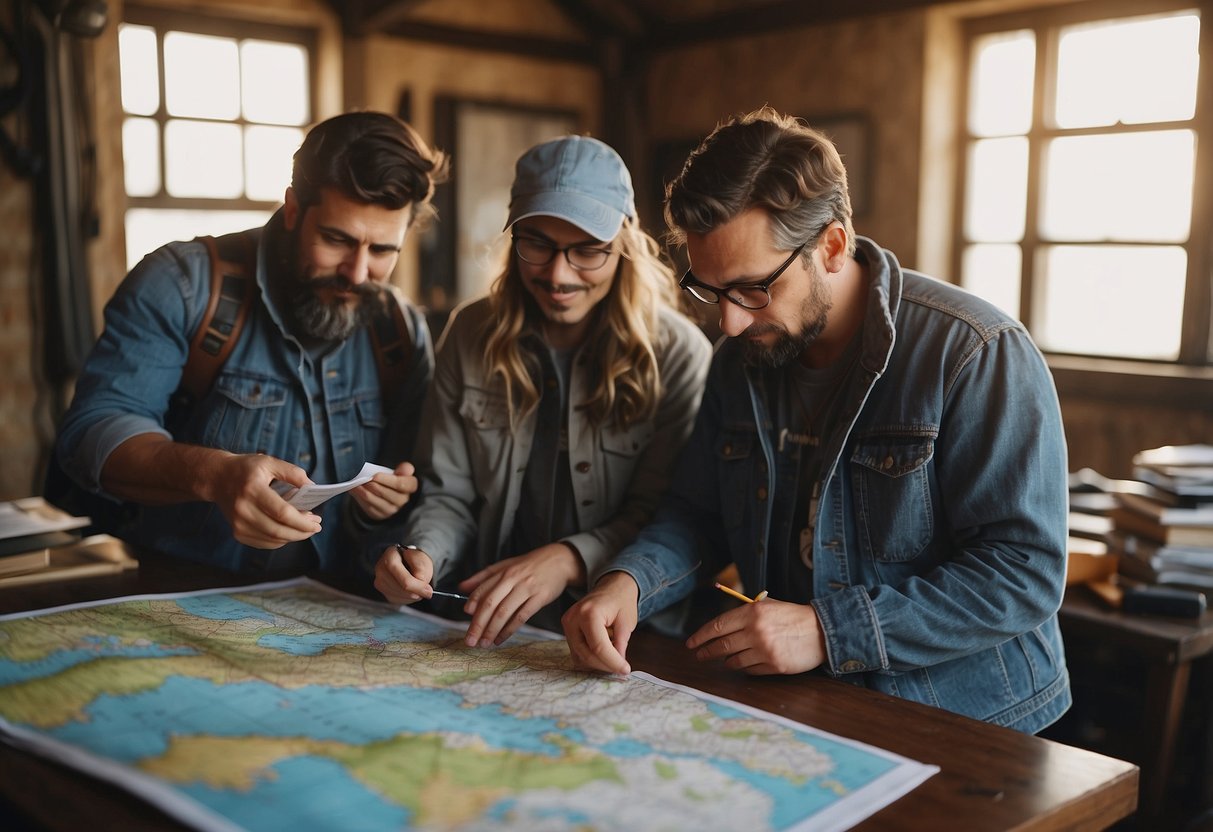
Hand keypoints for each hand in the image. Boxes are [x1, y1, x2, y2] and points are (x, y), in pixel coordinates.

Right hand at [204, 454, 321, 548]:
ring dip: (293, 537)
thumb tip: (312, 487)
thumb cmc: (246, 469)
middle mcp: (243, 509)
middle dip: (302, 532)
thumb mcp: (269, 462)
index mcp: (252, 489)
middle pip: (278, 530)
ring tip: (306, 529)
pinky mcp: (237, 532)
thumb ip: (293, 473)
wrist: (217, 478)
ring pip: (272, 539)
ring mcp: (238, 523)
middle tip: (316, 527)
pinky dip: (280, 540)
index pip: (282, 512)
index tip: (317, 521)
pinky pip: (264, 543)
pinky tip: (289, 532)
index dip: (302, 521)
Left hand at [350, 462, 418, 520]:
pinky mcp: (380, 514)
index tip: (376, 475)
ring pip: (376, 501)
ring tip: (357, 484)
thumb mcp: (400, 472)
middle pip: (387, 494)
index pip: (401, 484)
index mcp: (410, 487)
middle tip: (364, 479)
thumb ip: (404, 469)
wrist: (388, 493)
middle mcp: (403, 501)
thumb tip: (404, 468)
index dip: (387, 480)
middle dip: (374, 486)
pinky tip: (354, 490)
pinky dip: (360, 498)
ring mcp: (391, 510)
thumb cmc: (394, 479)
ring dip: (364, 492)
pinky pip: (368, 507)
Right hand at [373, 544, 434, 604]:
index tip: (429, 590)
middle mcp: (380, 568)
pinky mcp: (382, 591)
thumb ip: (421, 572)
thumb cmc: (416, 560)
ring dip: (412, 595)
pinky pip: (396, 599)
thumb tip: (420, 587)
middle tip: (428, 592)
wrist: (411, 562)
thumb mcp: (423, 560)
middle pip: (399, 587)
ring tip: (419, 588)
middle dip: (415, 592)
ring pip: (398, 595)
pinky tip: (411, 591)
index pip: (402, 575)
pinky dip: (407, 598)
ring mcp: (379, 580)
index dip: (417, 585)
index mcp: (390, 555)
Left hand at [459, 542, 585, 647]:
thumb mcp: (506, 565)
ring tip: (483, 643)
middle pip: (490, 604)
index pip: (483, 590)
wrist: (560, 560)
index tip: (465, 618)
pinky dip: (509, 630)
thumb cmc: (531, 565)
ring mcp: (527, 589)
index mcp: (503, 572)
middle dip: (478, 624)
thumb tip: (461, 587)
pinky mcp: (540, 598)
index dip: (472, 604)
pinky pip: (521, 617)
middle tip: (470, 640)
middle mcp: (513, 579)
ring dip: (491, 630)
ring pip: (504, 612)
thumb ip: (484, 577)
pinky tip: (500, 639)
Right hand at [561, 571, 638, 675]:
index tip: (625, 670)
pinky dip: (590, 658)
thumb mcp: (627, 622)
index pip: (599, 647)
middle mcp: (573, 619)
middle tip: (622, 668)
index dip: (613, 662)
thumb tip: (618, 665)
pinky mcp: (566, 629)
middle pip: (587, 654)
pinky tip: (604, 654)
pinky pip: (577, 653)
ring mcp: (567, 624)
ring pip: (580, 657)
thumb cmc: (621, 600)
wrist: (611, 586)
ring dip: (598, 663)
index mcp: (589, 613)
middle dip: (606, 665)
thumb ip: (621, 644)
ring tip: (614, 657)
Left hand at [685, 597, 826, 674]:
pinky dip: (744, 667)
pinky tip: (747, 662)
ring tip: (727, 658)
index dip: (701, 636)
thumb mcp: (767, 606)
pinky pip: (749, 670)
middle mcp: (755, 631)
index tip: (691, 643)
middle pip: (721, 646)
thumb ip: (745, 614)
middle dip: (707, 652)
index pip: (717, 626)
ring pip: (733, 661)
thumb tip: (720, 627)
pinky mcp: (774, 665)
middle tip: (699, 656)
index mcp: (752, 613)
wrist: (821, 631)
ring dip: (728, 661)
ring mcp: (764, 650)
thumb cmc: (791, 617)